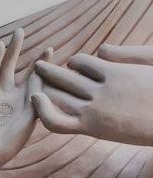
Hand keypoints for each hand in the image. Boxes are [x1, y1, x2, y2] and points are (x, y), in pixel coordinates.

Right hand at [0, 28, 38, 166]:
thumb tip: (42, 75)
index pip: (33, 74)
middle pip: (10, 66)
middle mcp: (8, 93)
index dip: (41, 62)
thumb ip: (36, 95)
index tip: (50, 49)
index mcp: (24, 97)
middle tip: (19, 31)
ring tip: (0, 44)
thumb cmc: (14, 139)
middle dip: (15, 49)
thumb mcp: (31, 116)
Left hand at [32, 43, 152, 145]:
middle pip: (63, 76)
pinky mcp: (91, 128)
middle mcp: (102, 88)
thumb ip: (126, 55)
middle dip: (49, 72)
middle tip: (39, 69)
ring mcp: (95, 109)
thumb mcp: (152, 63)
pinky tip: (37, 102)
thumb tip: (100, 49)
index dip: (74, 64)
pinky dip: (42, 112)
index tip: (75, 69)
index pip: (81, 62)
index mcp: (116, 71)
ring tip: (35, 85)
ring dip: (44, 89)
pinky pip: (57, 122)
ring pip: (56, 96)